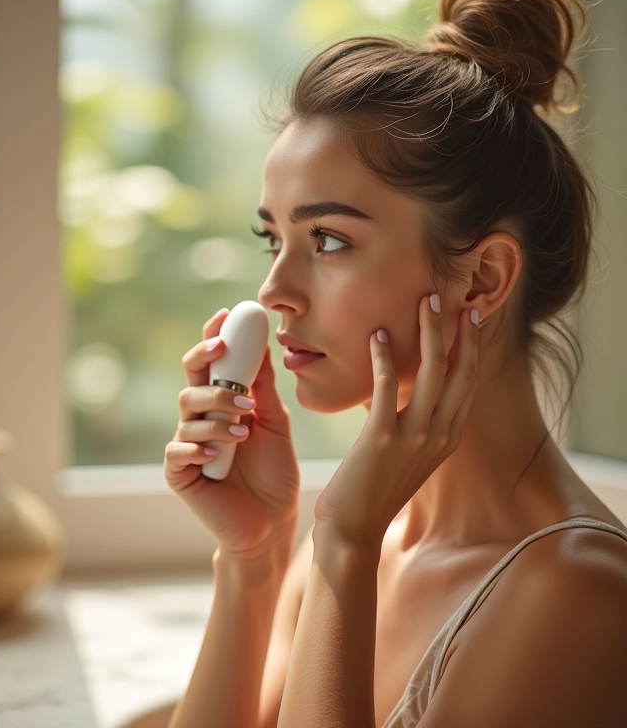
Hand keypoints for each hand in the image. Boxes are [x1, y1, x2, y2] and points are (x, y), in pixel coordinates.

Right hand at [164, 308, 300, 560]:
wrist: (272, 522)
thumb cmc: (274, 472)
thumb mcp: (275, 423)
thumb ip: (264, 388)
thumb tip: (262, 345)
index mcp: (222, 402)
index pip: (212, 363)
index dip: (214, 337)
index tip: (226, 315)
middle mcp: (201, 418)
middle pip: (191, 377)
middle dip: (205, 360)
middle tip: (224, 352)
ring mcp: (188, 444)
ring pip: (187, 410)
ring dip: (216, 411)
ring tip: (244, 425)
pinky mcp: (180, 473)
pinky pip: (178, 451)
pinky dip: (197, 447)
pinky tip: (217, 453)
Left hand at [315, 295, 479, 546]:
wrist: (354, 528)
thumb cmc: (375, 487)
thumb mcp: (406, 452)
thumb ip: (412, 421)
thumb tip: (399, 387)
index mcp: (447, 436)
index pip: (466, 382)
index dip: (470, 346)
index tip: (468, 316)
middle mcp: (439, 435)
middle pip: (459, 371)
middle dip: (458, 331)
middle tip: (449, 296)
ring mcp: (414, 437)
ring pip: (431, 373)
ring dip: (430, 334)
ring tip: (424, 302)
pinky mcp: (382, 439)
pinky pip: (385, 389)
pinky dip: (382, 358)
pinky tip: (375, 335)